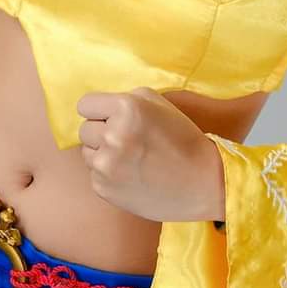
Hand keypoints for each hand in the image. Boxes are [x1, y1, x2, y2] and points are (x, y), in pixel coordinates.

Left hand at [76, 88, 225, 223]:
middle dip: (101, 133)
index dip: (100, 111)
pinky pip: (94, 175)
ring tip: (132, 159)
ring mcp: (106, 165)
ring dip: (103, 154)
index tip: (113, 118)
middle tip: (128, 141)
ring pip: (87, 153)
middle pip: (84, 129)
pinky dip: (109, 176)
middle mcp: (112, 135)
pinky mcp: (103, 189)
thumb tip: (100, 109)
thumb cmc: (182, 139)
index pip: (86, 105)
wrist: (202, 182)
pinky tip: (133, 176)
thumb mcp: (159, 104)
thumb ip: (126, 99)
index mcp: (126, 108)